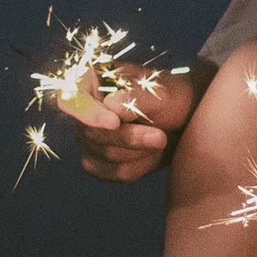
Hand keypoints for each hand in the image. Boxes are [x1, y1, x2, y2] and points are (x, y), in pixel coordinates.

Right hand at [59, 62, 202, 182]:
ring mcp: (89, 140)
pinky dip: (140, 166)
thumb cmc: (171, 97)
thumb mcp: (161, 92)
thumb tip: (110, 105)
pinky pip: (115, 174)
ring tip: (161, 139)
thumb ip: (136, 96)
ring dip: (139, 152)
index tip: (114, 123)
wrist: (185, 120)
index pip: (71, 100)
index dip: (88, 114)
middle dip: (129, 138)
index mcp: (91, 83)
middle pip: (92, 134)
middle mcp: (85, 112)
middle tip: (160, 137)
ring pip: (105, 157)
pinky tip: (154, 153)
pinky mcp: (101, 164)